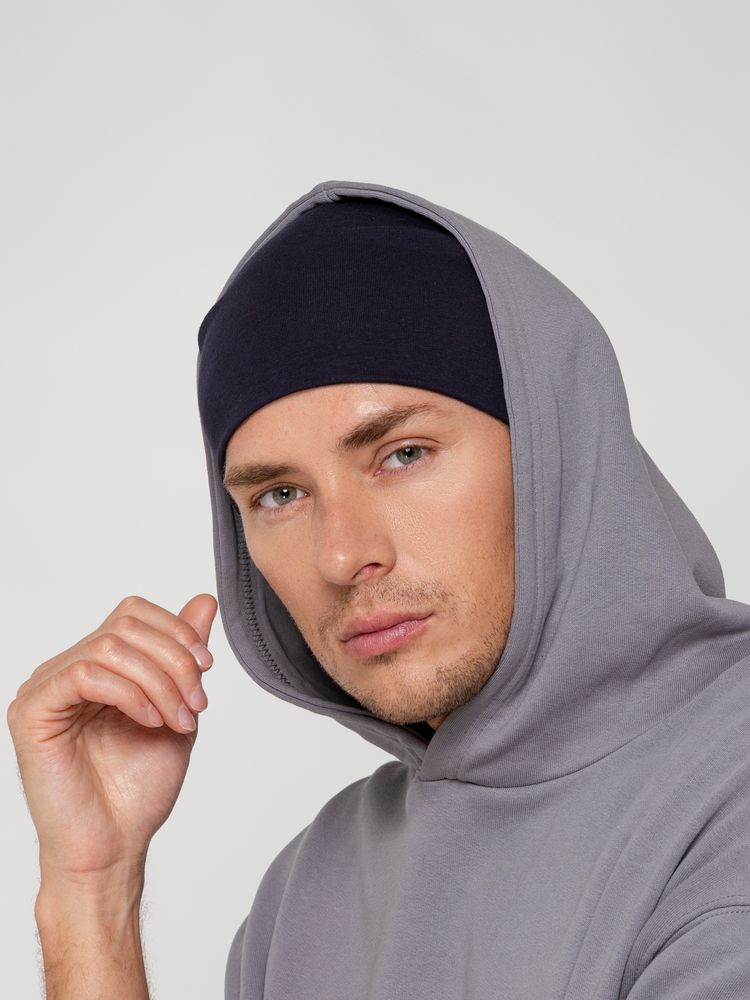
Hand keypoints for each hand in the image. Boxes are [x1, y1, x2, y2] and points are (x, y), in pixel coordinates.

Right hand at [6, 593, 217, 882]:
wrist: (113, 847)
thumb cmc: (138, 789)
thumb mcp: (178, 707)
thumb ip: (185, 656)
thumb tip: (205, 599)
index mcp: (98, 666)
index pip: (134, 613)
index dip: (176, 632)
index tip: (207, 670)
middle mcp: (67, 669)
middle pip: (126, 624)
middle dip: (174, 659)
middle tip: (197, 704)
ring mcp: (46, 688)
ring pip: (110, 646)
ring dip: (159, 681)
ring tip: (178, 721)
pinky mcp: (32, 712)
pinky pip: (85, 675)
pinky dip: (130, 694)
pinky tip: (149, 722)